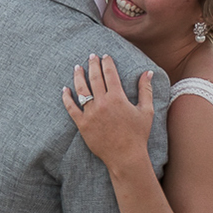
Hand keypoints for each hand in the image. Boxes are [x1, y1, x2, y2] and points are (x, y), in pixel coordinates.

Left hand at [62, 54, 153, 171]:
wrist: (126, 156)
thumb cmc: (138, 134)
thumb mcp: (146, 111)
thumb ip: (145, 90)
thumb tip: (147, 72)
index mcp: (117, 98)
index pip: (110, 74)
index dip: (107, 63)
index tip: (105, 56)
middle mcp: (102, 103)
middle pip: (94, 78)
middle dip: (92, 64)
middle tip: (91, 56)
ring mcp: (90, 114)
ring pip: (81, 90)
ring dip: (78, 76)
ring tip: (77, 67)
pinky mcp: (82, 124)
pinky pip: (71, 108)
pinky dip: (66, 98)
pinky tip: (65, 89)